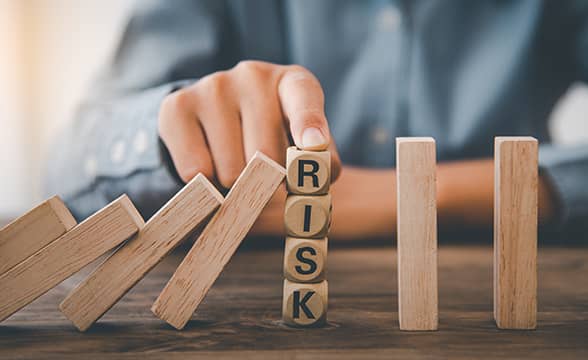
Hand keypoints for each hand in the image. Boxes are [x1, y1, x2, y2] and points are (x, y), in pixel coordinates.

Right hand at [158, 60, 340, 187]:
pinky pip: (196, 170)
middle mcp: (253, 76)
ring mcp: (213, 86)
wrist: (215, 113)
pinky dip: (206, 182)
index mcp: (293, 83)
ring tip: (236, 163)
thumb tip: (319, 180)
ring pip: (231, 170)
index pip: (304, 100)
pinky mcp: (177, 106)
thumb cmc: (273, 132)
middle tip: (264, 175)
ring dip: (236, 185)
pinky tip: (210, 160)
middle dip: (268, 180)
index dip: (309, 124)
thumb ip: (321, 161)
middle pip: (266, 156)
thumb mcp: (303, 141)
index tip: (313, 144)